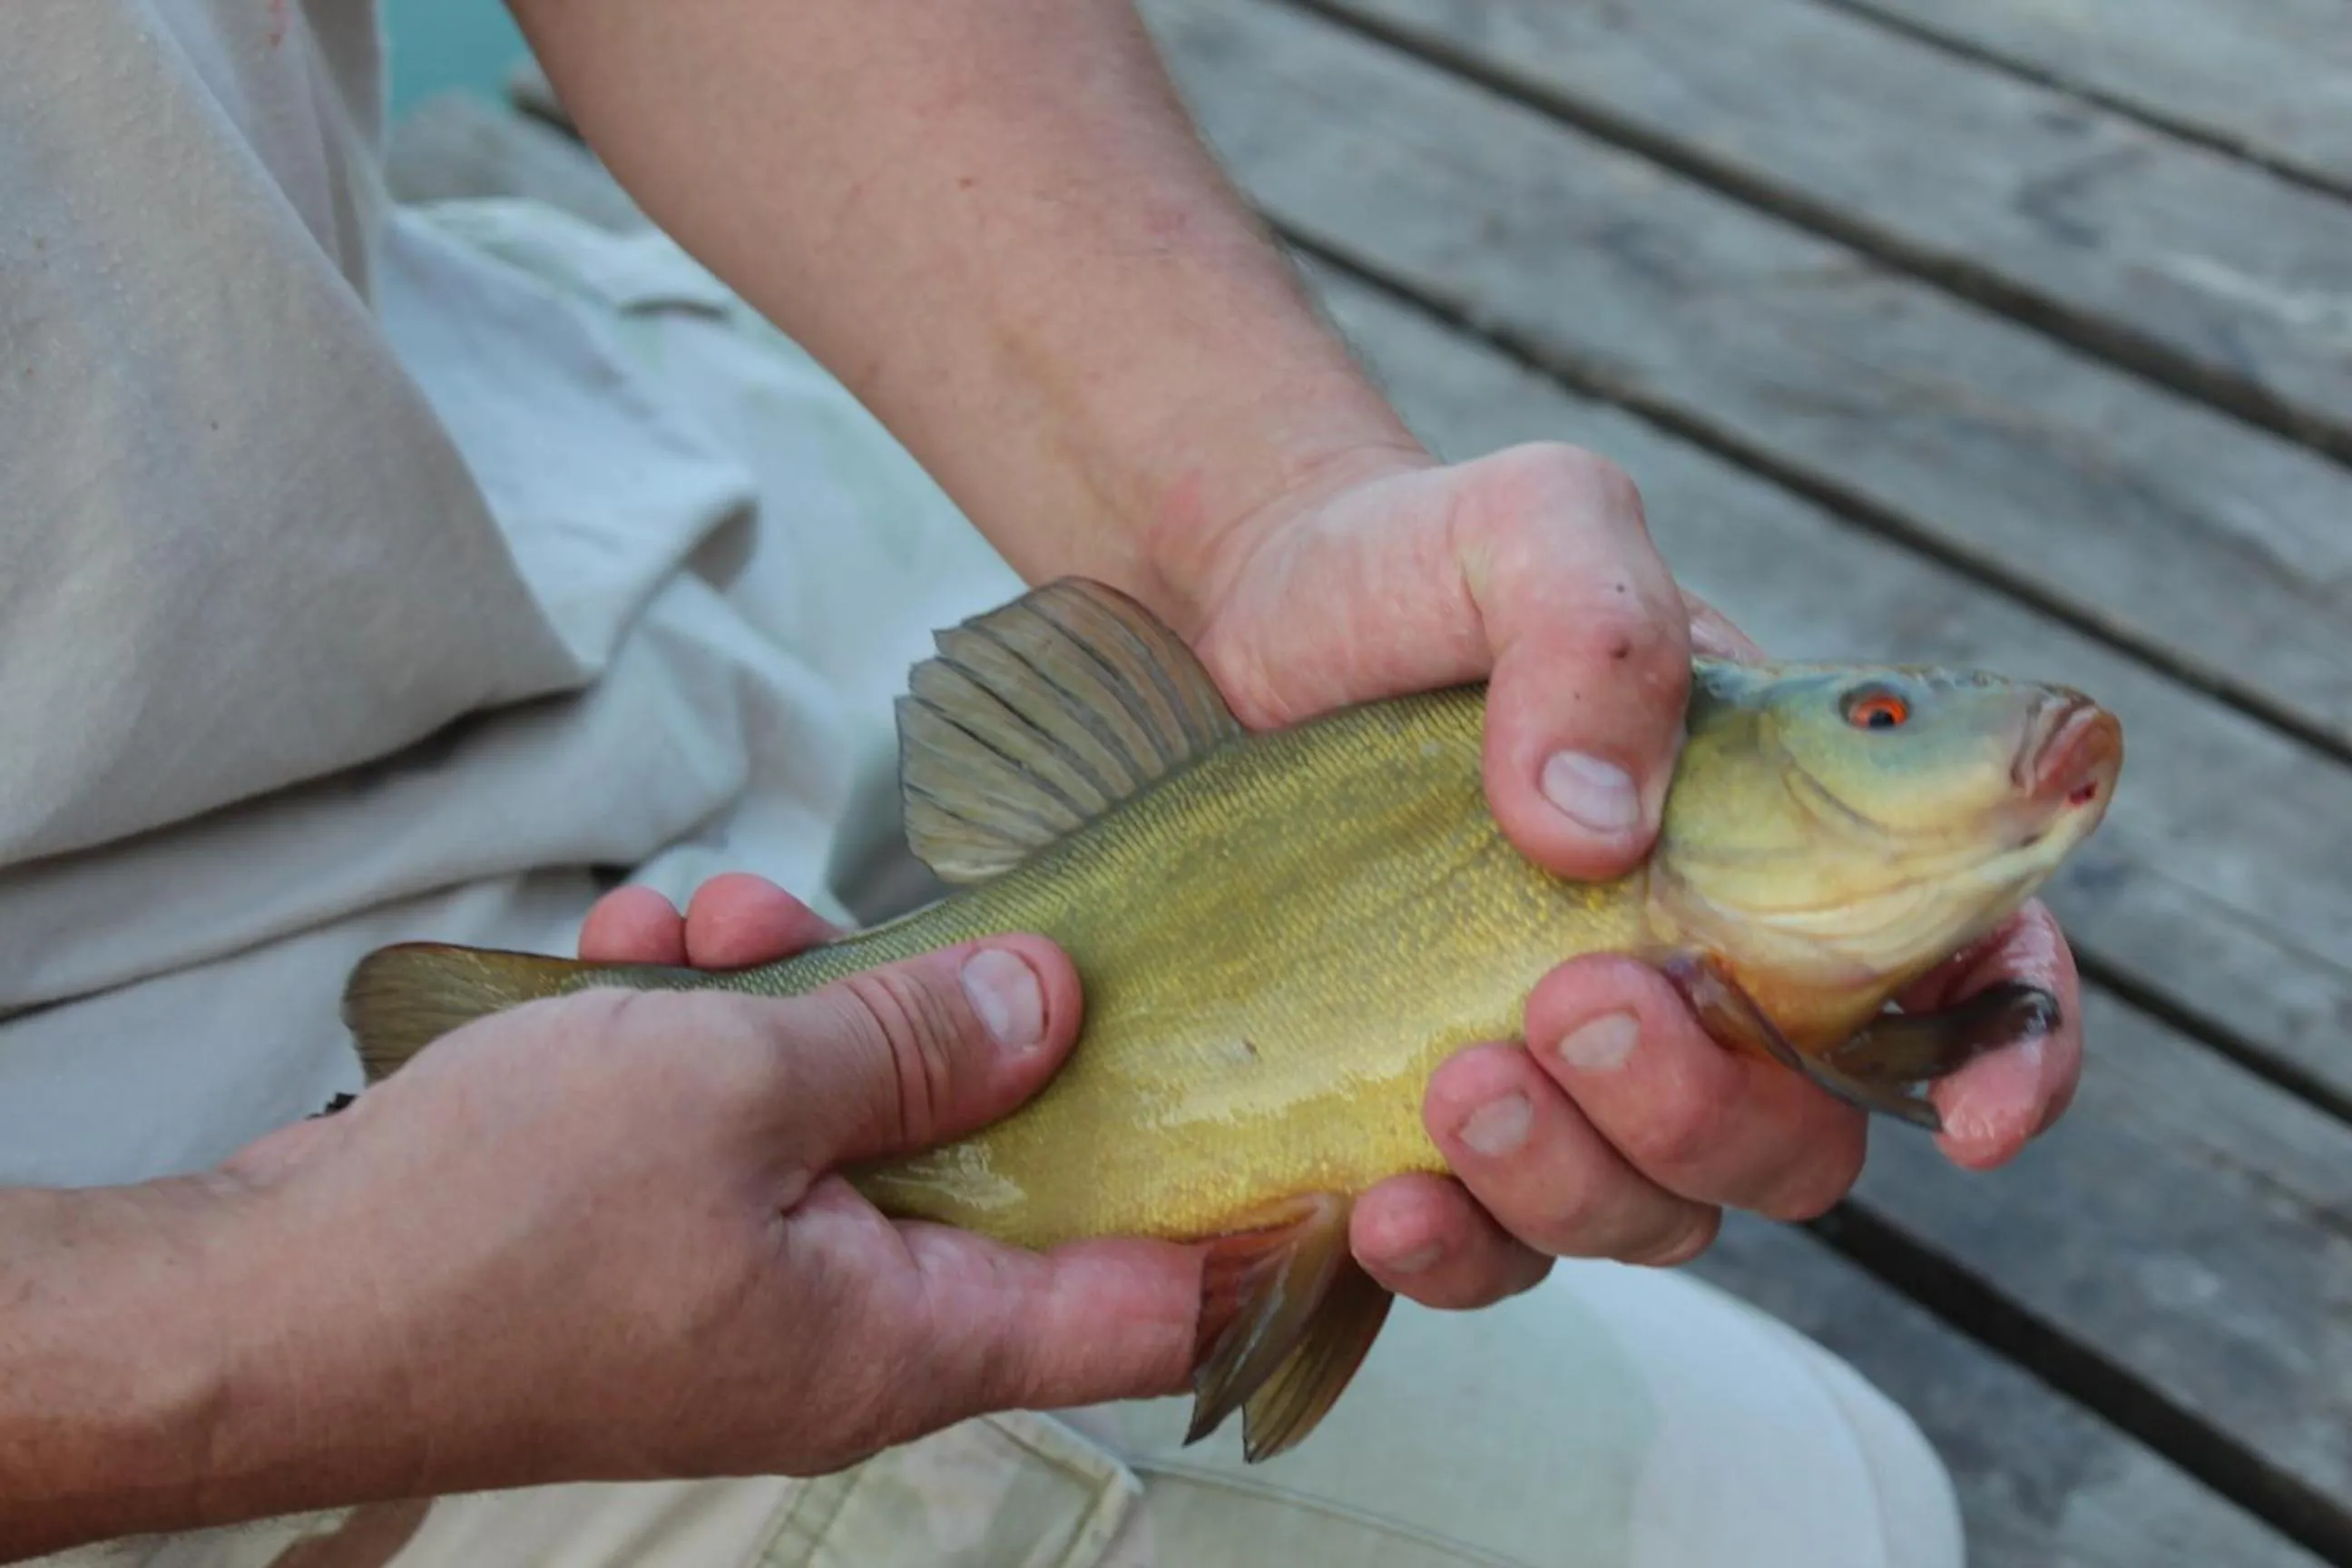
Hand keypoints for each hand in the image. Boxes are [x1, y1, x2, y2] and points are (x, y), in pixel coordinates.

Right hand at [211, 889, 1198, 1494]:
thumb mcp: (733, 1085)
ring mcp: (746, 1294)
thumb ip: (912, 1040)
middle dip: (941, 1024)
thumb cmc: (481, 1231)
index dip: (1223, 1210)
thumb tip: (1053, 1001)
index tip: (1268, 1092)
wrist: (250, 1310)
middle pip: (984, 1169)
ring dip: (791, 1002)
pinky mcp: (658, 1251)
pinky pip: (731, 1128)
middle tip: (887, 930)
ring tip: (709, 930)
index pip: (1141, 1309)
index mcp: (900, 1343)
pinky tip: (633, 965)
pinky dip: (698, 1038)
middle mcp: (842, 1336)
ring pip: (840, 1118)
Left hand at [1177, 442, 2084, 1307]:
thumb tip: (1601, 837)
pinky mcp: (1449, 1118)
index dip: (2013, 1061)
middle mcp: (1712, 973)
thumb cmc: (1424, 566)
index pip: (1972, 970)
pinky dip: (1458, 1254)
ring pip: (1657, 1213)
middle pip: (1799, 1138)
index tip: (1978, 1123)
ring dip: (1575, 1184)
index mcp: (1797, 836)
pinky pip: (1496, 1248)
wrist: (1252, 620)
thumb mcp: (1531, 528)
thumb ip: (1598, 632)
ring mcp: (1581, 1063)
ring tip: (1458, 1086)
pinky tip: (1384, 1204)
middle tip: (1576, 1002)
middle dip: (1708, 1112)